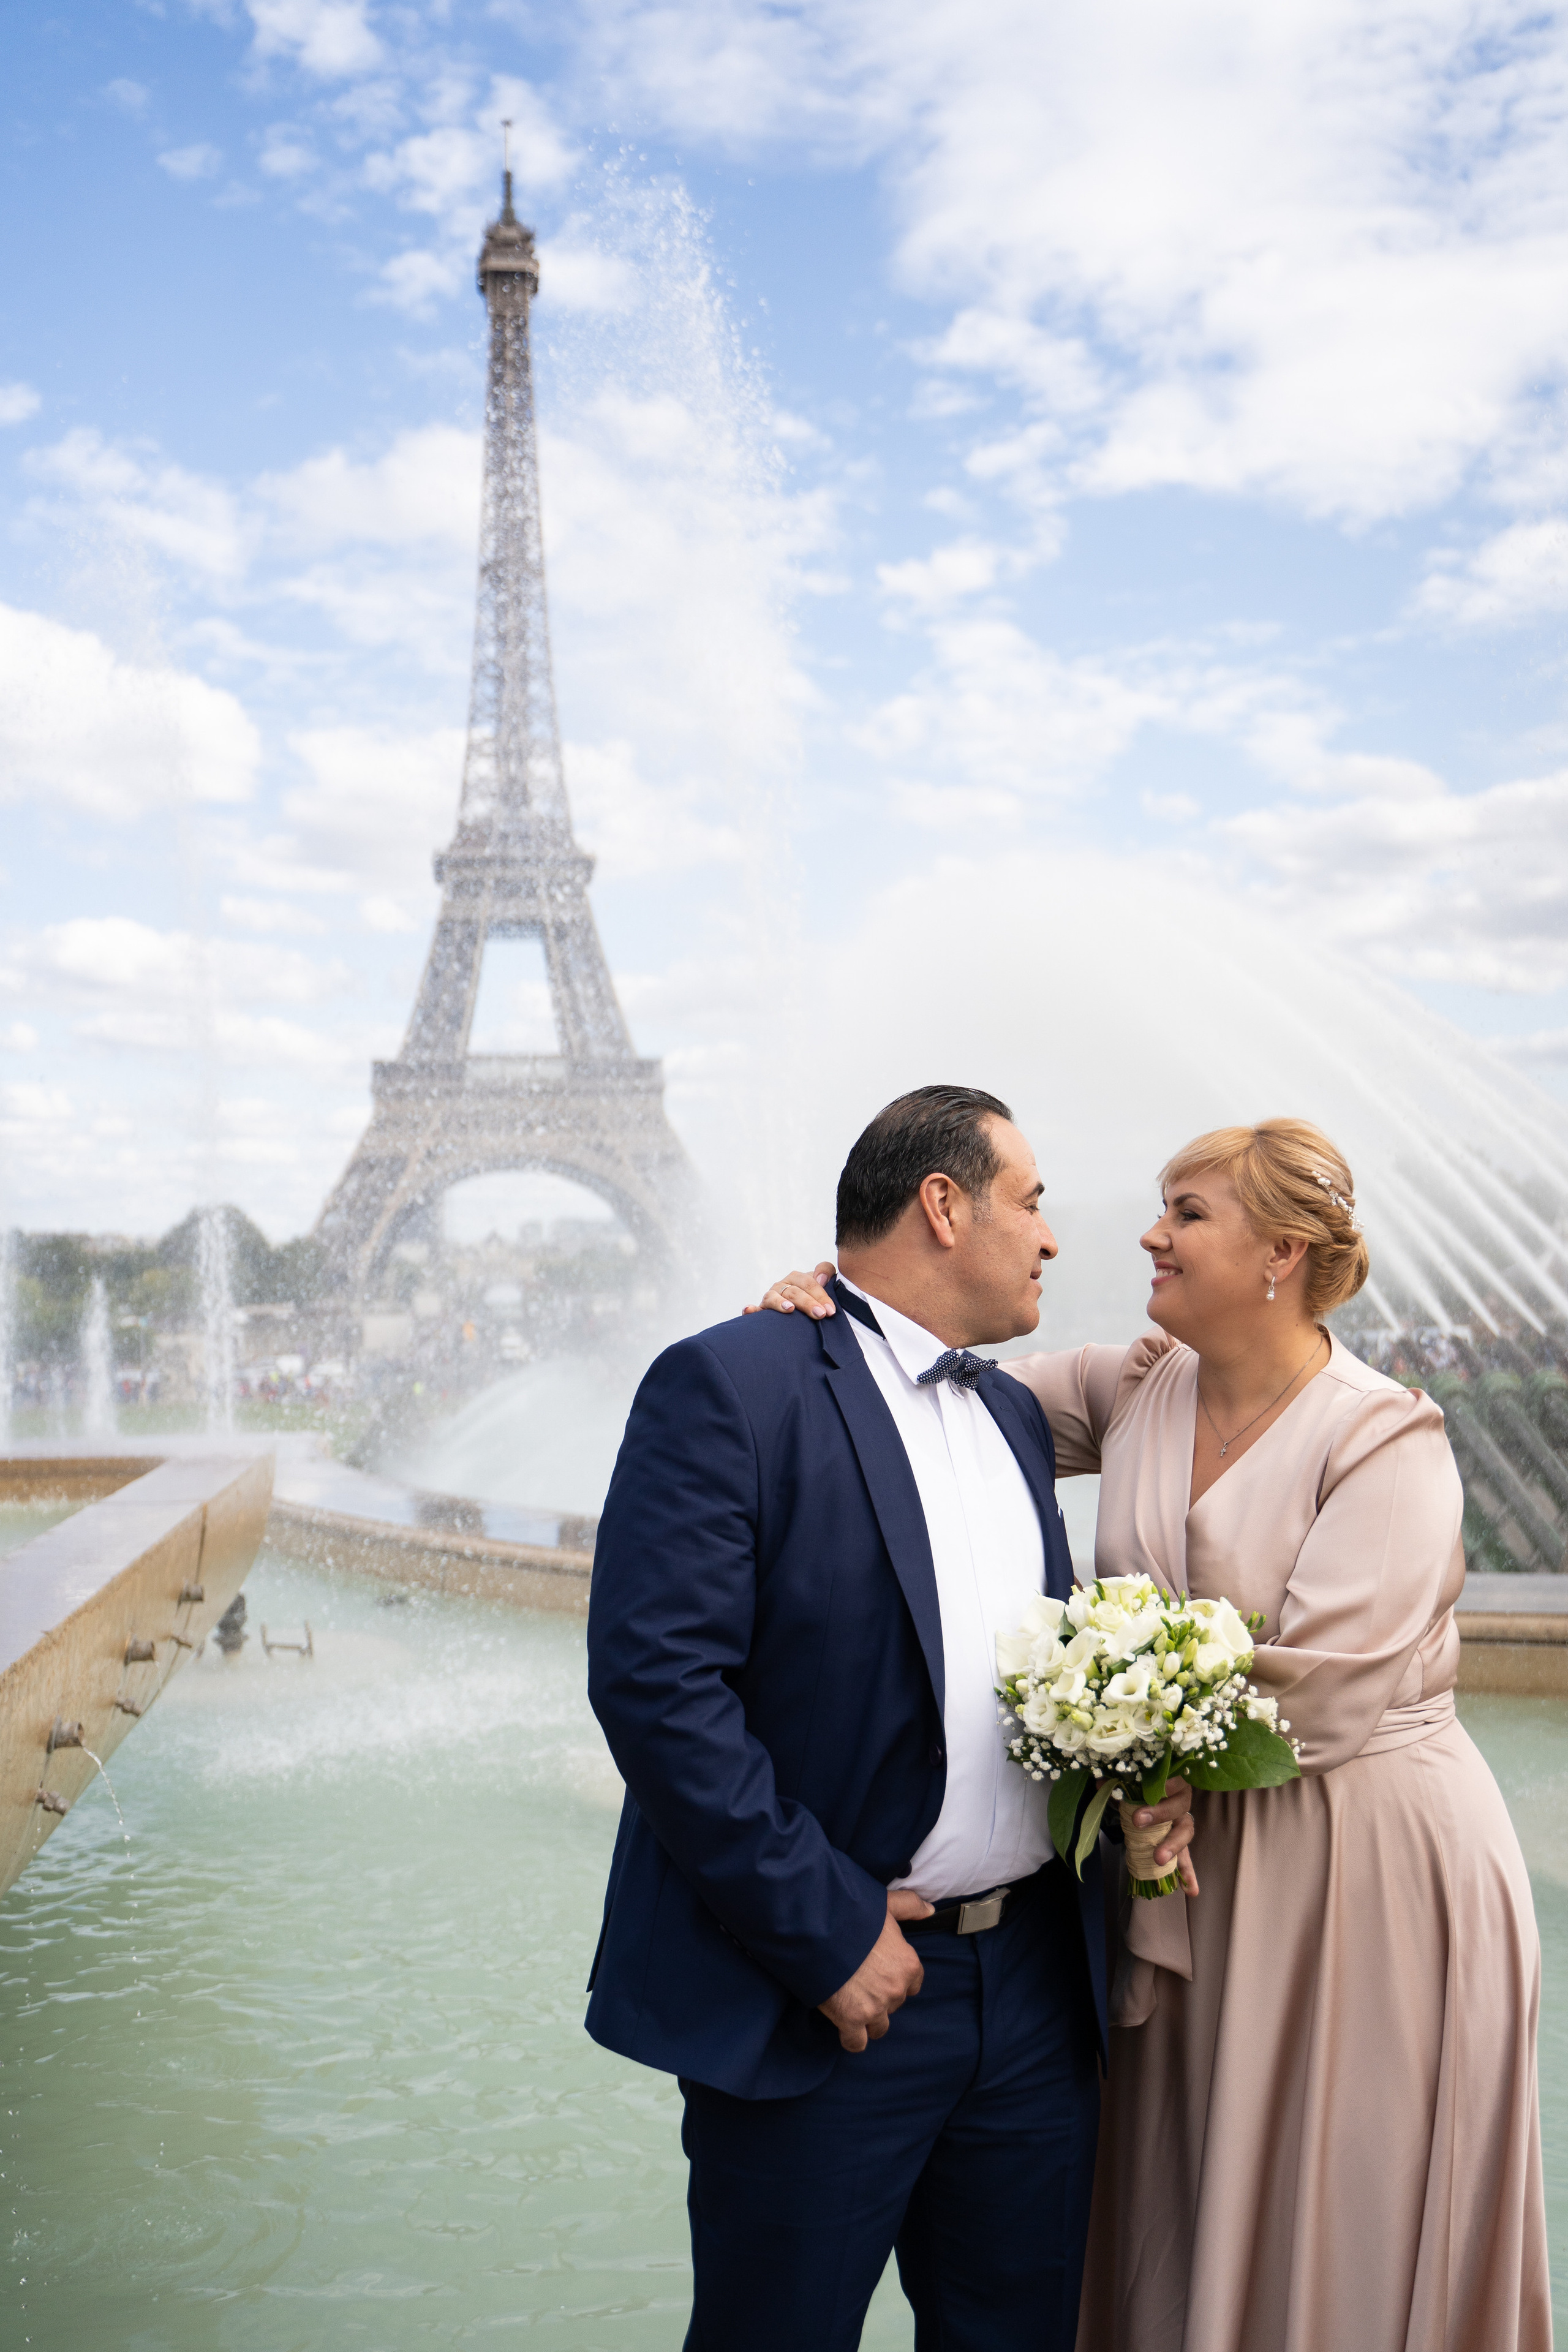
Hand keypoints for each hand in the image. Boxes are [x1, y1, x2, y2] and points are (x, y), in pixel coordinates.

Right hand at [743, 1263, 837, 1317]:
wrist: (803, 1313)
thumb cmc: (815, 1297)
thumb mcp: (824, 1283)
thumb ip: (826, 1271)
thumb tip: (821, 1278)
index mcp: (797, 1278)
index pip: (809, 1282)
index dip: (821, 1295)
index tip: (830, 1310)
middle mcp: (783, 1285)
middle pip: (794, 1291)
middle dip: (808, 1302)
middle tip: (820, 1314)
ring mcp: (771, 1297)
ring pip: (774, 1297)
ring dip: (780, 1303)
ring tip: (790, 1309)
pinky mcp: (762, 1310)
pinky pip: (755, 1309)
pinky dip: (750, 1309)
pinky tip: (749, 1310)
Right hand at [818, 1888, 932, 2051]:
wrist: (820, 1930)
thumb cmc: (853, 1915)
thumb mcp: (886, 1905)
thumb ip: (910, 1906)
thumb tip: (930, 1910)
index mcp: (908, 1965)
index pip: (913, 1984)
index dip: (897, 1979)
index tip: (882, 1973)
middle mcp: (896, 1989)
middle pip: (894, 2004)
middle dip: (881, 1997)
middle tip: (861, 1982)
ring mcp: (875, 2007)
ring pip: (879, 2027)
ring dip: (869, 2019)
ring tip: (853, 2004)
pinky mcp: (851, 2020)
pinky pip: (857, 2043)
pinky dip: (851, 2038)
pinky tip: (844, 2027)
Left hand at [1124, 1775, 1199, 1896]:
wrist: (1146, 1800)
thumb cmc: (1141, 1789)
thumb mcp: (1129, 1785)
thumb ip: (1119, 1784)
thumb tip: (1100, 1783)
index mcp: (1172, 1782)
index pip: (1172, 1780)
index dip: (1161, 1785)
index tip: (1143, 1788)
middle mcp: (1181, 1802)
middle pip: (1178, 1807)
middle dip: (1159, 1815)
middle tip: (1138, 1821)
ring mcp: (1182, 1824)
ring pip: (1184, 1833)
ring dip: (1173, 1846)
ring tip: (1159, 1859)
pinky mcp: (1180, 1843)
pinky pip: (1187, 1859)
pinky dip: (1189, 1875)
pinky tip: (1190, 1890)